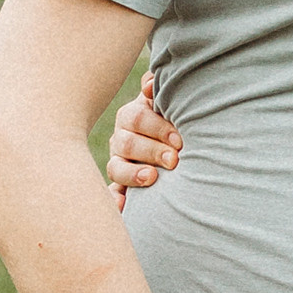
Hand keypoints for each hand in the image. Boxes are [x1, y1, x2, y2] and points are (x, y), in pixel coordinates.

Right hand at [109, 74, 180, 209]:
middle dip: (151, 151)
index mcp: (132, 116)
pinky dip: (115, 199)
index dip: (158, 129)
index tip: (180, 141)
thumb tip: (150, 86)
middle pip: (127, 143)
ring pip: (116, 167)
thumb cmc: (176, 118)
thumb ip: (160, 92)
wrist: (180, 144)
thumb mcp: (168, 103)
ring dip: (133, 173)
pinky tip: (122, 206)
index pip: (138, 118)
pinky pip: (112, 193)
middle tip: (174, 160)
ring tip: (152, 178)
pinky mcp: (120, 185)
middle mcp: (122, 138)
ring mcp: (119, 162)